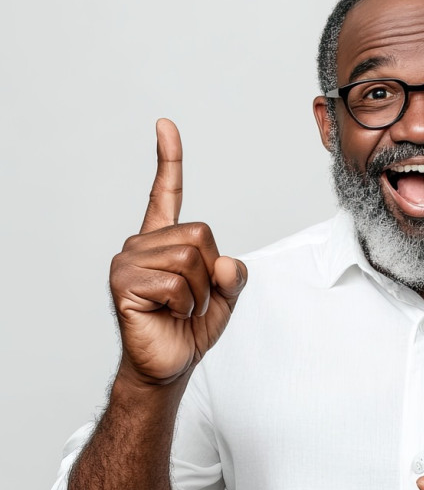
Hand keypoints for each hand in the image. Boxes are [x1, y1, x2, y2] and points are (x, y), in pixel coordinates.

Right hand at [110, 119, 246, 384]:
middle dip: (211, 272)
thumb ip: (234, 275)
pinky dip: (186, 304)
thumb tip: (227, 263)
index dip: (168, 160)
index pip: (165, 194)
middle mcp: (142, 244)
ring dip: (199, 292)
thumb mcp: (226, 297)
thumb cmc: (191, 327)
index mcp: (164, 240)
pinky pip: (176, 282)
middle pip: (200, 233)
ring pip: (190, 258)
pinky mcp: (124, 282)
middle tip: (194, 298)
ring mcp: (129, 260)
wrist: (170, 363)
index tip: (165, 126)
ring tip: (182, 308)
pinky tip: (170, 314)